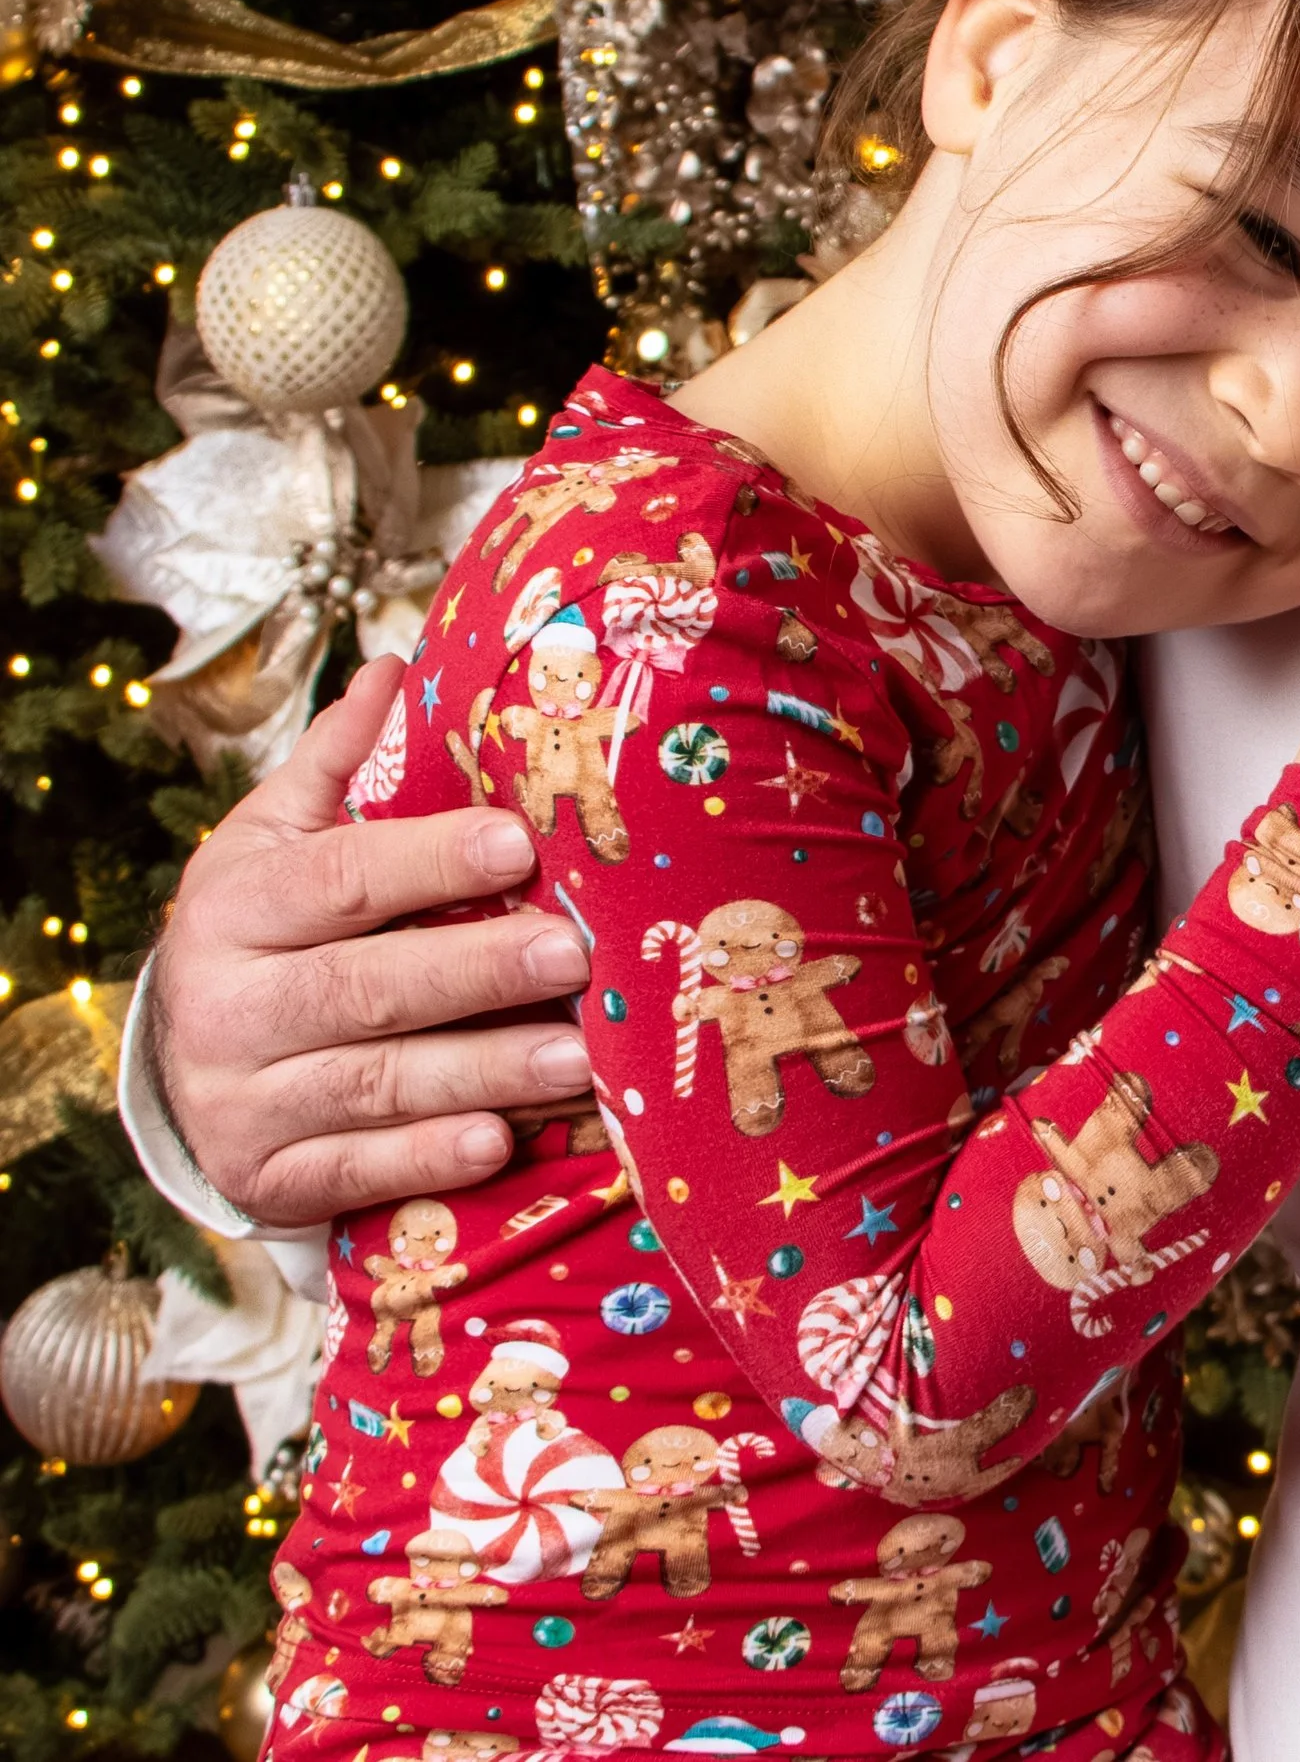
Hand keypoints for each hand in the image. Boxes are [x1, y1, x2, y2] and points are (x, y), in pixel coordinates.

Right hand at [145, 655, 592, 1225]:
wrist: (179, 1060)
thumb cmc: (263, 925)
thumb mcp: (276, 836)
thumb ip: (337, 758)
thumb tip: (395, 664)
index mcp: (235, 906)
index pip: (341, 878)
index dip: (430, 861)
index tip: (518, 843)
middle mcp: (226, 1007)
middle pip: (365, 987)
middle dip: (476, 972)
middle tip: (573, 954)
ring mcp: (240, 1103)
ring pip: (373, 1084)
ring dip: (481, 1071)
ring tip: (577, 1056)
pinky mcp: (264, 1179)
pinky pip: (353, 1172)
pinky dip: (427, 1158)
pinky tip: (497, 1141)